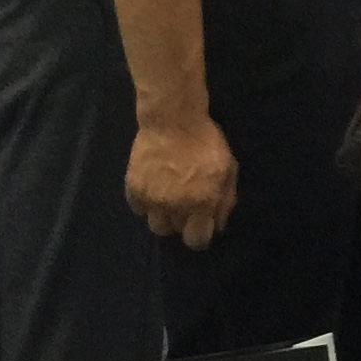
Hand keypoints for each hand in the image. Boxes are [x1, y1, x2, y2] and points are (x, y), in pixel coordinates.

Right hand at [124, 113, 236, 246]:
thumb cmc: (206, 142)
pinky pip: (139, 209)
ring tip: (170, 200)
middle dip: (184, 222)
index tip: (202, 225)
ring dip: (164, 217)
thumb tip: (218, 225)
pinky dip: (147, 204)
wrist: (172, 119)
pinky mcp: (133, 190)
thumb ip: (225, 200)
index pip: (197, 240)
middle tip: (187, 204)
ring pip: (156, 225)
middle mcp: (174, 206)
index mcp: (201, 202)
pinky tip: (155, 189)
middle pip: (176, 231)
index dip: (201, 235)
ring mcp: (151, 199)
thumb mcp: (228, 168)